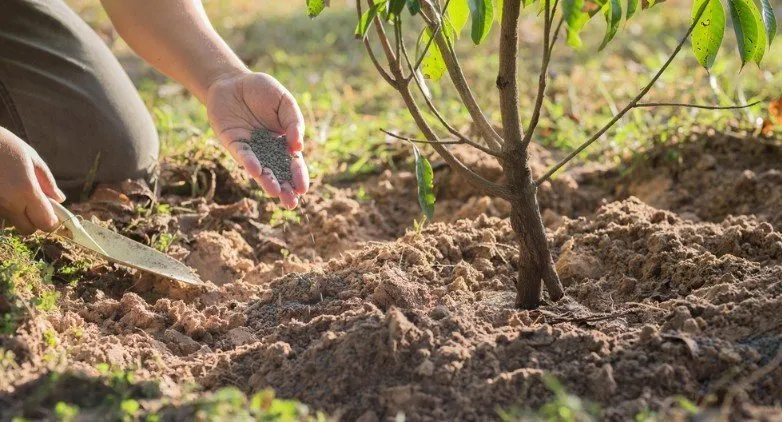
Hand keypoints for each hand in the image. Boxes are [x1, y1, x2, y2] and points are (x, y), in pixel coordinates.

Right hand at [0, 127, 65, 234]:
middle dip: (34, 221)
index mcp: (26, 191)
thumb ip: (47, 182)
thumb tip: (60, 199)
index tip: (52, 211)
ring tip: (14, 193)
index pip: (46, 223)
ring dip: (16, 215)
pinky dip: (3, 209)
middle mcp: (8, 204)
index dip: (52, 220)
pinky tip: (3, 192)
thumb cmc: (3, 144)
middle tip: (34, 203)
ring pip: (11, 224)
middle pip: (28, 229)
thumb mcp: (31, 158)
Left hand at [205, 71, 308, 208]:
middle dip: (285, 189)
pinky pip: (243, 155)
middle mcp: (267, 150)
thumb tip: (298, 146)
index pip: (294, 164)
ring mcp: (251, 149)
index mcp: (283, 143)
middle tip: (291, 203)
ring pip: (260, 170)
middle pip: (279, 174)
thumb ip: (294, 122)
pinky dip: (249, 162)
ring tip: (275, 193)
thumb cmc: (263, 91)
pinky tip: (256, 170)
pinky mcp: (233, 143)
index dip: (299, 176)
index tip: (303, 189)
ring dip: (267, 182)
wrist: (233, 82)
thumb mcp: (285, 102)